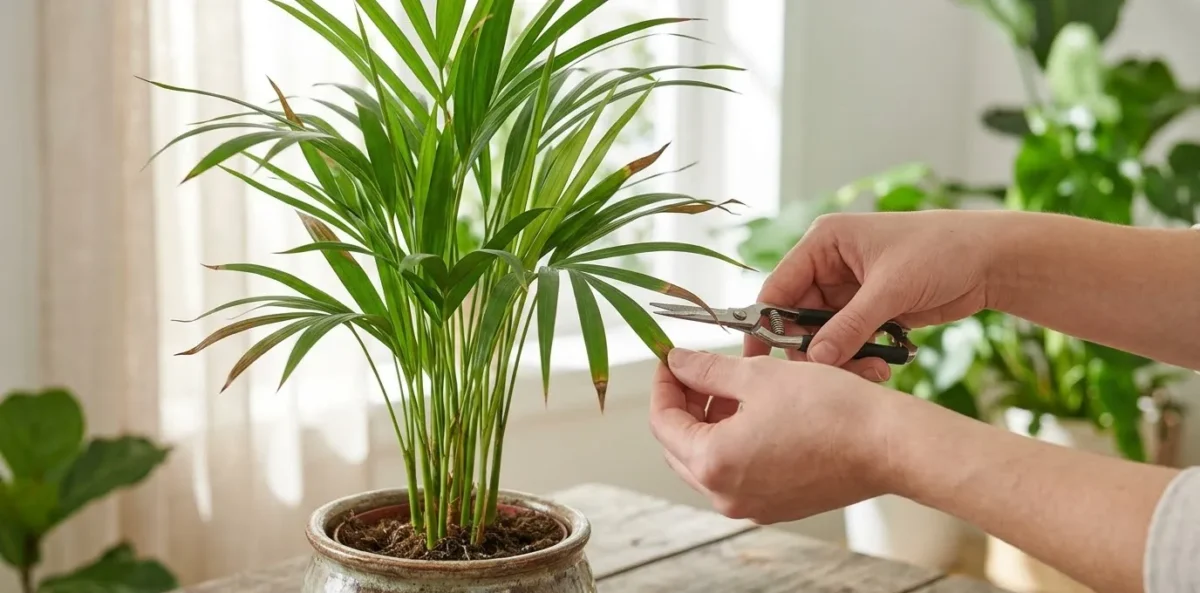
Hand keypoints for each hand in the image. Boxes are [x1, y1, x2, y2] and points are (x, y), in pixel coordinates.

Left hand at [649, 349, 901, 523]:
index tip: (671, 359)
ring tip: (730, 386)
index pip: (663, 422)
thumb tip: (677, 362)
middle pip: (680, 446)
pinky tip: (753, 411)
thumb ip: (707, 370)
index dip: (664, 384)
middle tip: (697, 369)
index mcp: (713, 463)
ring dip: (709, 423)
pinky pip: (737, 473)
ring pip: (708, 461)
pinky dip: (734, 442)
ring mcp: (751, 505)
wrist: (886, 444)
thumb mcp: (757, 375)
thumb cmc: (828, 408)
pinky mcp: (776, 505)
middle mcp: (726, 495)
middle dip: (684, 404)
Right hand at [750, 210, 997, 367]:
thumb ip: (850, 327)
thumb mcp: (891, 289)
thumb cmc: (941, 252)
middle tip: (834, 374)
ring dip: (841, 359)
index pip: (778, 287)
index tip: (756, 361)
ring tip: (872, 371)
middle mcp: (830, 265)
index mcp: (824, 243)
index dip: (764, 324)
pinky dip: (859, 358)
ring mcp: (849, 290)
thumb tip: (815, 360)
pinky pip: (848, 342)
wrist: (992, 260)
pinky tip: (883, 367)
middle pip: (798, 318)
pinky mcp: (869, 310)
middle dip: (814, 350)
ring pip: (824, 336)